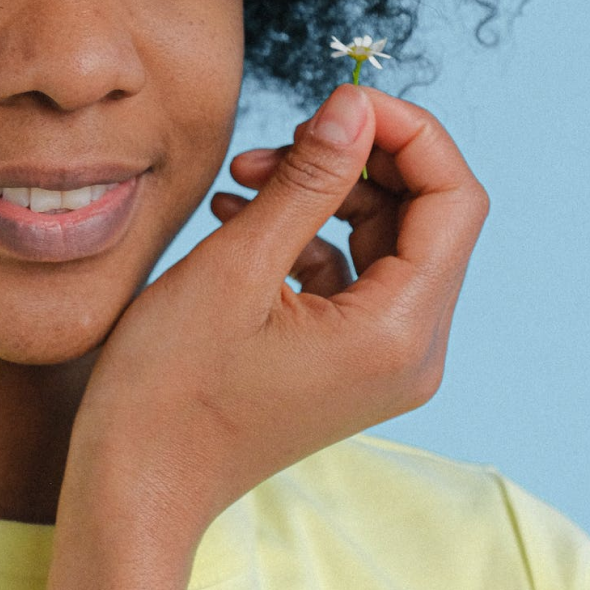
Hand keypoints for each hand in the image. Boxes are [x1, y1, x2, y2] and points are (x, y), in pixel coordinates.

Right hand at [63, 83, 489, 555]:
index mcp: (399, 333)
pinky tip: (240, 216)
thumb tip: (355, 106)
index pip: (454, 200)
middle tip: (281, 139)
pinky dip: (305, 235)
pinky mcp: (349, 365)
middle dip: (358, 161)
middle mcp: (412, 353)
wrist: (135, 490)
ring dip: (325, 193)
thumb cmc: (169, 390)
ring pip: (386, 241)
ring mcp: (382, 364)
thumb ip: (308, 180)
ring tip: (243, 179)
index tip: (340, 99)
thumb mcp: (235, 265)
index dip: (407, 133)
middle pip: (426, 217)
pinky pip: (352, 276)